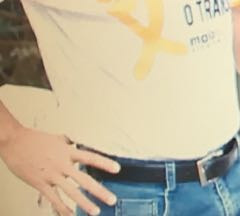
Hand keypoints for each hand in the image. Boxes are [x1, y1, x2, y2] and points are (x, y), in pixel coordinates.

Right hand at [0, 126, 118, 215]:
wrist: (14, 143)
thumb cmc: (34, 140)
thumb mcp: (57, 138)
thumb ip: (69, 143)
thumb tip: (75, 143)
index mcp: (67, 151)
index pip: (91, 157)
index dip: (105, 163)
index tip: (117, 169)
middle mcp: (62, 164)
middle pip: (84, 179)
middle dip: (99, 191)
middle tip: (111, 199)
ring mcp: (52, 176)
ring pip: (71, 192)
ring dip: (84, 203)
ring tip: (95, 211)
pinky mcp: (41, 184)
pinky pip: (54, 199)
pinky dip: (62, 208)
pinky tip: (70, 215)